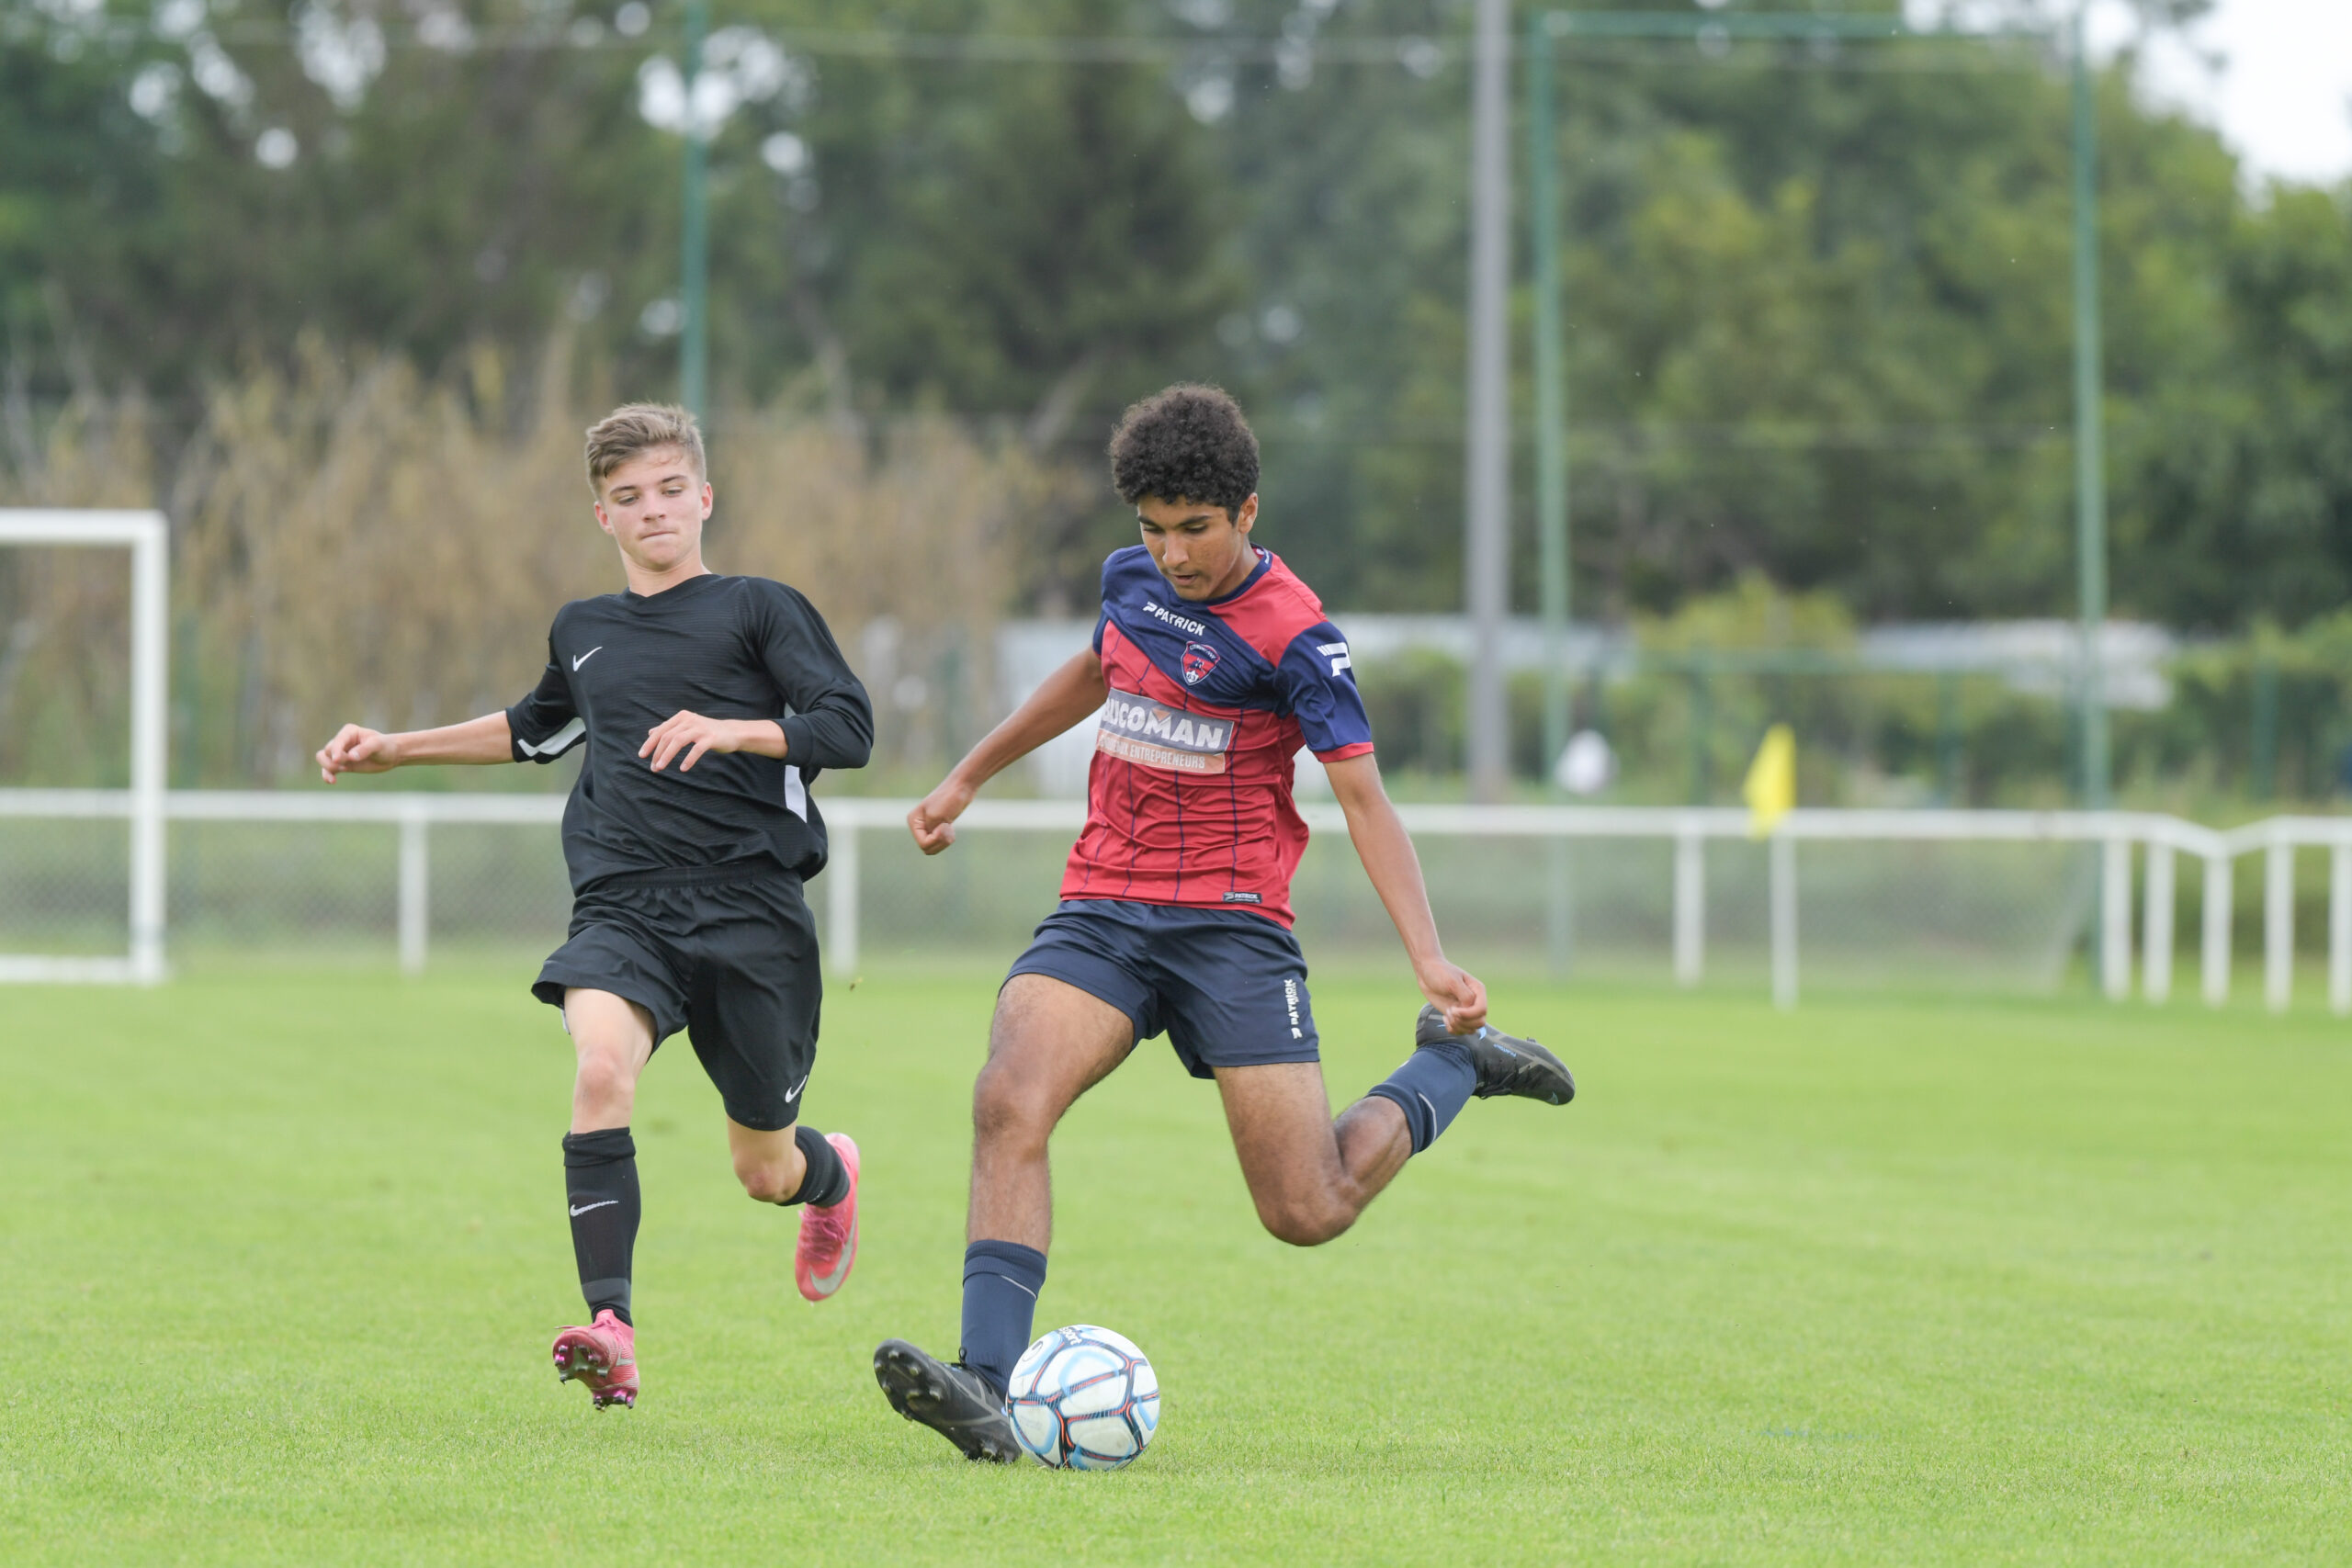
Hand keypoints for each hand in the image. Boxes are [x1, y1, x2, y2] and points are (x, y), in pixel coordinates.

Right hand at [316, 723, 398, 782]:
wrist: (391, 755)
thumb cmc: (386, 746)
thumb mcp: (378, 746)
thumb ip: (365, 749)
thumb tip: (351, 757)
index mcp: (349, 732)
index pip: (337, 741)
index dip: (336, 750)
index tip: (337, 760)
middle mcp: (342, 741)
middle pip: (327, 751)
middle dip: (334, 760)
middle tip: (346, 767)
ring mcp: (341, 753)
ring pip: (323, 758)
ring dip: (328, 767)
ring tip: (341, 773)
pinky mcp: (342, 764)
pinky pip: (328, 769)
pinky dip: (327, 775)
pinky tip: (331, 781)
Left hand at [641, 711, 776, 772]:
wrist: (732, 733)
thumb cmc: (707, 732)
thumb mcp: (687, 727)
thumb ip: (670, 729)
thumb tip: (650, 732)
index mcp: (681, 717)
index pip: (661, 730)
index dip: (650, 743)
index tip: (642, 756)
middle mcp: (689, 720)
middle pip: (667, 736)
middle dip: (657, 753)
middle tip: (653, 768)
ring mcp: (700, 728)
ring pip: (678, 741)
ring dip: (667, 755)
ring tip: (660, 768)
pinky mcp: (711, 737)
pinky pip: (696, 749)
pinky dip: (688, 759)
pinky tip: (683, 769)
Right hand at [907, 776, 974, 855]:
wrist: (962, 787)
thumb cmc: (949, 799)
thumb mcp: (936, 817)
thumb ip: (930, 833)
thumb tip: (926, 845)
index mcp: (913, 821)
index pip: (923, 844)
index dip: (936, 839)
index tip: (944, 824)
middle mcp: (918, 825)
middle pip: (928, 849)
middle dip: (941, 841)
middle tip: (948, 827)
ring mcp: (927, 827)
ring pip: (934, 848)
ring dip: (944, 841)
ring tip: (950, 828)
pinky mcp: (937, 828)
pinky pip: (939, 843)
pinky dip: (947, 840)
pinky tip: (951, 828)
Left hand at [1414, 958, 1486, 1034]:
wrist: (1427, 972)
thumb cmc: (1440, 972)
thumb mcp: (1452, 981)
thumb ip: (1465, 995)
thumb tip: (1469, 1009)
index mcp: (1478, 990)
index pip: (1482, 1010)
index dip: (1468, 1014)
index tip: (1452, 1009)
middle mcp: (1475, 1001)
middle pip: (1479, 1022)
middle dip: (1463, 1022)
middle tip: (1450, 1012)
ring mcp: (1466, 1010)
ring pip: (1471, 1029)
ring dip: (1458, 1026)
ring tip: (1447, 1015)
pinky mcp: (1457, 1016)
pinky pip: (1461, 1031)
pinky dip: (1453, 1029)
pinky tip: (1444, 1018)